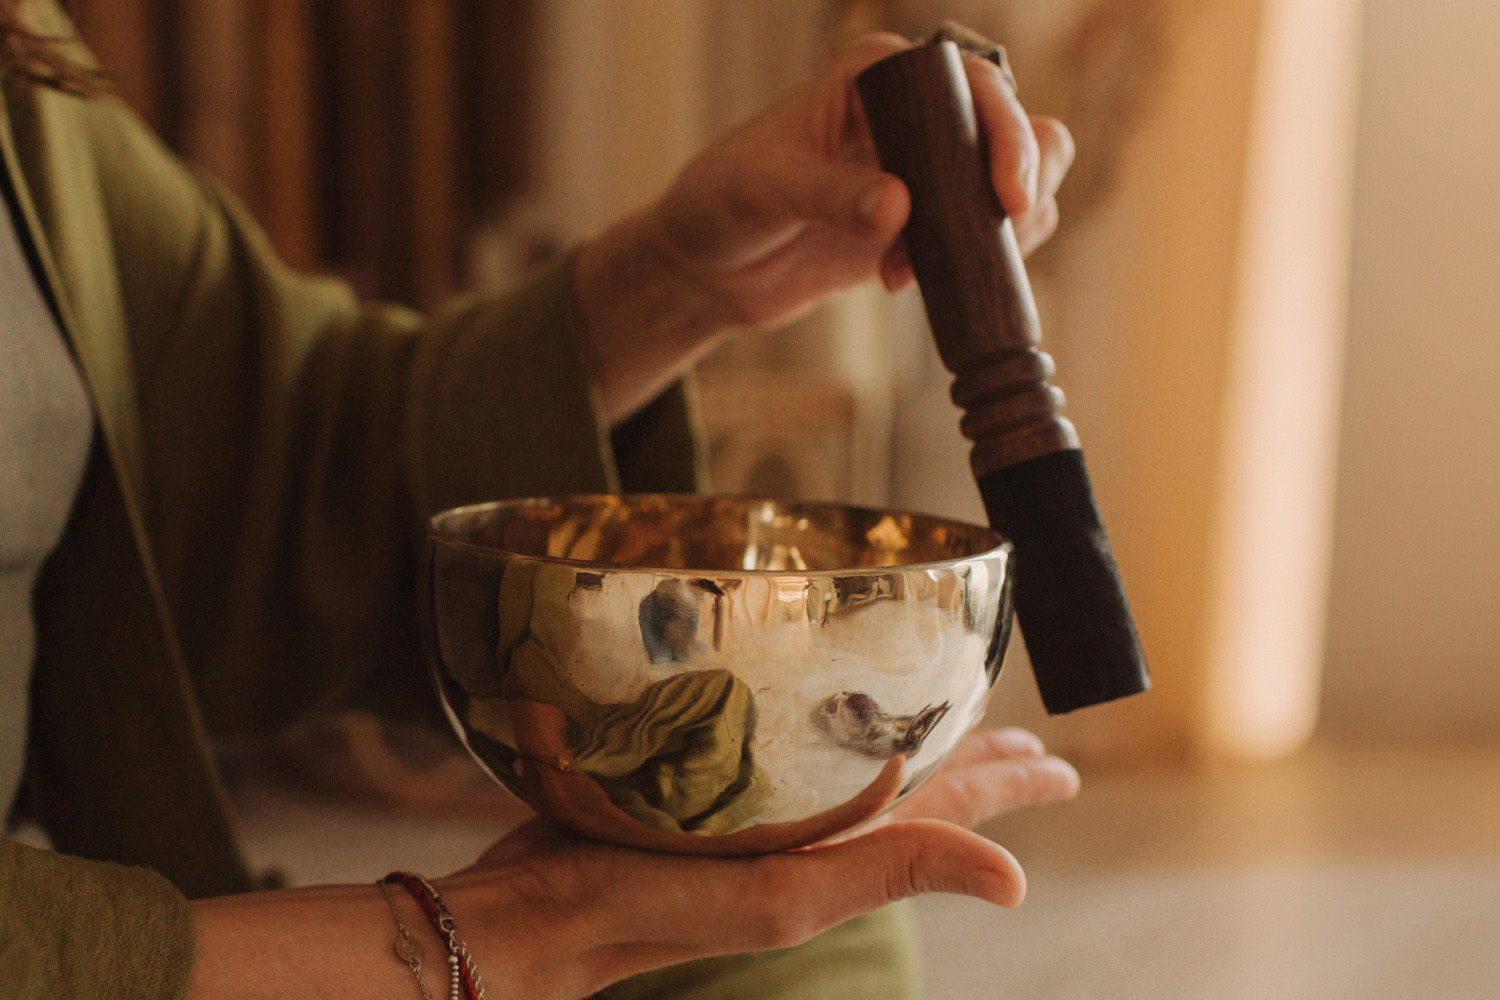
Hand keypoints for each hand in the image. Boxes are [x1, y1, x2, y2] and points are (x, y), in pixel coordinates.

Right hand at [435, 727, 1078, 999]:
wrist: (532, 916)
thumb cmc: (647, 905)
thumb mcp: (783, 897)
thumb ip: (892, 869)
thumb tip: (1015, 880)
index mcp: (838, 853)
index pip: (949, 810)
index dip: (1009, 788)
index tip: (1061, 766)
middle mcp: (808, 832)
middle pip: (913, 788)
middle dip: (972, 767)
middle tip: (1022, 743)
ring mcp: (758, 815)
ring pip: (853, 769)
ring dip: (906, 749)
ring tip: (940, 726)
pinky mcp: (704, 791)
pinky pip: (790, 757)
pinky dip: (820, 737)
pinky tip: (810, 723)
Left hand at [575, 33, 1075, 422]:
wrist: (706, 267)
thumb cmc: (720, 205)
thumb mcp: (764, 192)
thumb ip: (826, 196)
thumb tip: (897, 209)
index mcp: (877, 75)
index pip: (974, 83)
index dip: (1007, 133)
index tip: (1006, 197)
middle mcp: (913, 114)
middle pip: (1016, 129)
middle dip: (1018, 186)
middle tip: (988, 238)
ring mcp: (924, 171)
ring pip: (1013, 185)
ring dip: (997, 233)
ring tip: (922, 269)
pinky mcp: (925, 224)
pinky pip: (987, 235)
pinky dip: (980, 262)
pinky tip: (917, 282)